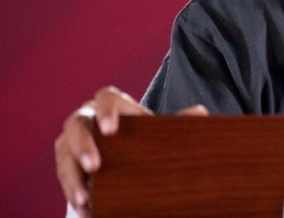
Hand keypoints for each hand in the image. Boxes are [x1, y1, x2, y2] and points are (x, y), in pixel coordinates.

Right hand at [54, 86, 207, 216]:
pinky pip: (62, 173)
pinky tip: (85, 206)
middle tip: (95, 166)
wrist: (124, 153)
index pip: (106, 97)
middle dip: (83, 145)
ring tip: (85, 198)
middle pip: (77, 124)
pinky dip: (72, 189)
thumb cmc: (142, 137)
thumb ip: (177, 123)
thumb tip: (201, 113)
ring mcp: (71, 139)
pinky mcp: (64, 160)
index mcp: (113, 105)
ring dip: (72, 176)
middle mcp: (87, 118)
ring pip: (64, 153)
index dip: (106, 110)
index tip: (110, 129)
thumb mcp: (157, 132)